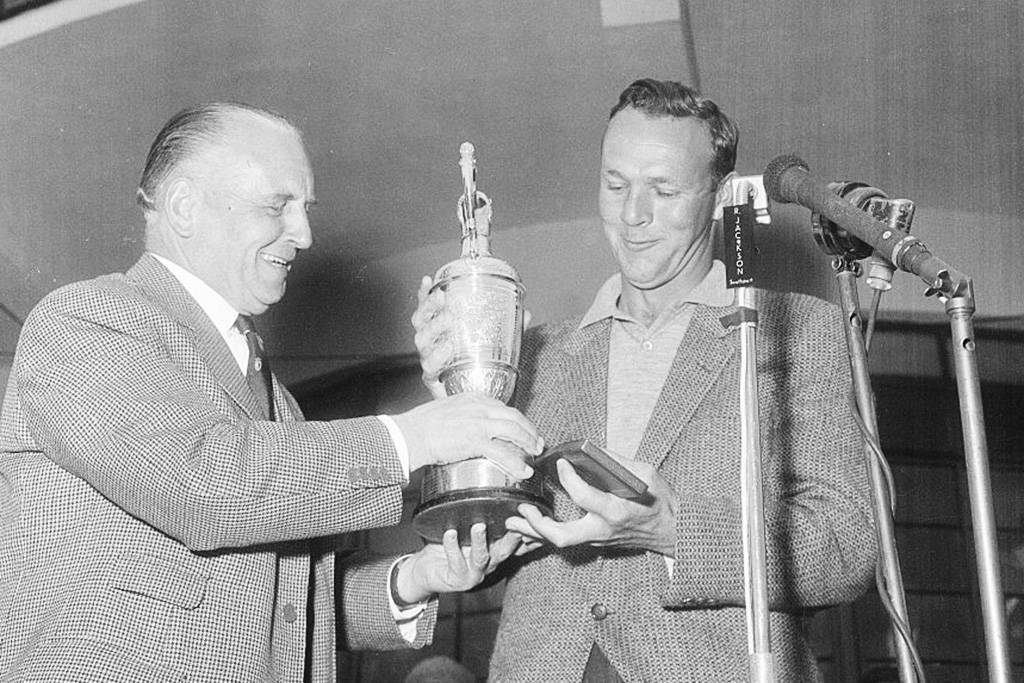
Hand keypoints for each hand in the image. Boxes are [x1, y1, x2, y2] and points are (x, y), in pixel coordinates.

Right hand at [391, 392, 541, 477]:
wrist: (411, 434)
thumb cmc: (422, 425)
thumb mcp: (447, 409)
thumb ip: (462, 414)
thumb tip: (468, 424)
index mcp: (474, 398)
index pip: (504, 407)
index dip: (518, 420)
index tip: (525, 429)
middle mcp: (480, 407)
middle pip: (515, 417)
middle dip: (530, 430)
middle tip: (537, 442)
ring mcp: (479, 423)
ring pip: (515, 431)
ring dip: (529, 443)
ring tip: (535, 454)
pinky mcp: (475, 439)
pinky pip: (502, 452)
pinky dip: (516, 462)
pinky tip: (523, 471)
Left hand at [392, 523, 534, 602]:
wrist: (423, 571)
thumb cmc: (444, 548)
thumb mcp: (464, 531)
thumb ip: (476, 518)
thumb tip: (482, 488)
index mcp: (493, 551)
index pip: (513, 541)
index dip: (522, 530)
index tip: (526, 514)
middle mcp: (488, 564)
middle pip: (504, 551)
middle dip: (511, 537)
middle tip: (512, 521)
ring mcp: (474, 574)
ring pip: (481, 557)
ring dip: (480, 541)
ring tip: (478, 526)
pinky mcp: (457, 580)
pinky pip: (456, 562)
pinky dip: (452, 546)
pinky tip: (449, 533)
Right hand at [411, 276, 533, 400]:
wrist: (477, 399)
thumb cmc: (479, 368)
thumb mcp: (496, 344)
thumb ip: (509, 330)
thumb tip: (527, 314)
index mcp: (440, 330)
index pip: (427, 308)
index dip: (424, 294)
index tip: (428, 279)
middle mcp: (431, 343)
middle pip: (421, 321)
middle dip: (430, 307)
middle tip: (444, 299)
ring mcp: (430, 360)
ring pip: (423, 341)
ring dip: (434, 328)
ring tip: (448, 320)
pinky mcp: (433, 379)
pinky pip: (430, 368)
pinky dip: (437, 357)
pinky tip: (447, 348)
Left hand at [505, 458, 678, 555]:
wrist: (672, 531)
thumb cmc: (661, 502)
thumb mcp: (646, 473)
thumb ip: (618, 463)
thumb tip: (591, 450)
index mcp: (617, 510)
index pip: (584, 497)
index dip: (569, 479)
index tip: (561, 464)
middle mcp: (603, 529)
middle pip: (563, 535)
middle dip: (538, 524)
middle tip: (523, 508)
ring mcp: (598, 540)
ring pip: (560, 542)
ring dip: (534, 532)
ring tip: (514, 521)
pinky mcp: (595, 542)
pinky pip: (566, 541)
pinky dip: (545, 534)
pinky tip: (530, 526)